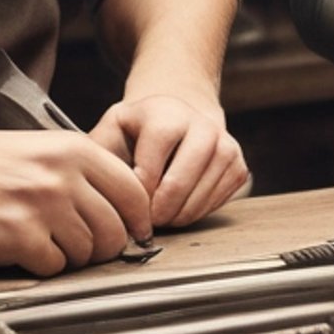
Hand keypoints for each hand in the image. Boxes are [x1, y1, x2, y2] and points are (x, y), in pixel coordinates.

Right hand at [0, 126, 153, 273]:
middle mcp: (64, 176)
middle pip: (116, 230)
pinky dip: (41, 265)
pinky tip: (19, 249)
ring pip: (87, 252)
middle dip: (103, 247)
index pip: (134, 192)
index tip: (132, 234)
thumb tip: (117, 212)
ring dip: (69, 257)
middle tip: (78, 247)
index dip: (137, 220)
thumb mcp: (36, 150)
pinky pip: (54, 267)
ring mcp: (43, 207)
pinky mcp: (18, 237)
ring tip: (41, 242)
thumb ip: (77, 174)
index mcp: (73, 150)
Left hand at [91, 92, 249, 227]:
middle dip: (154, 213)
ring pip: (197, 201)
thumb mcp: (112, 128)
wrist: (179, 113)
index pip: (149, 172)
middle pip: (177, 188)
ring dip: (173, 217)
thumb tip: (94, 188)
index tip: (124, 204)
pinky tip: (178, 204)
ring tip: (157, 212)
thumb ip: (99, 153)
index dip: (134, 197)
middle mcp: (202, 127)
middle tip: (142, 219)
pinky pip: (215, 205)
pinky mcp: (239, 166)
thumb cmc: (140, 128)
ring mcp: (226, 146)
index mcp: (166, 115)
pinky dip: (193, 213)